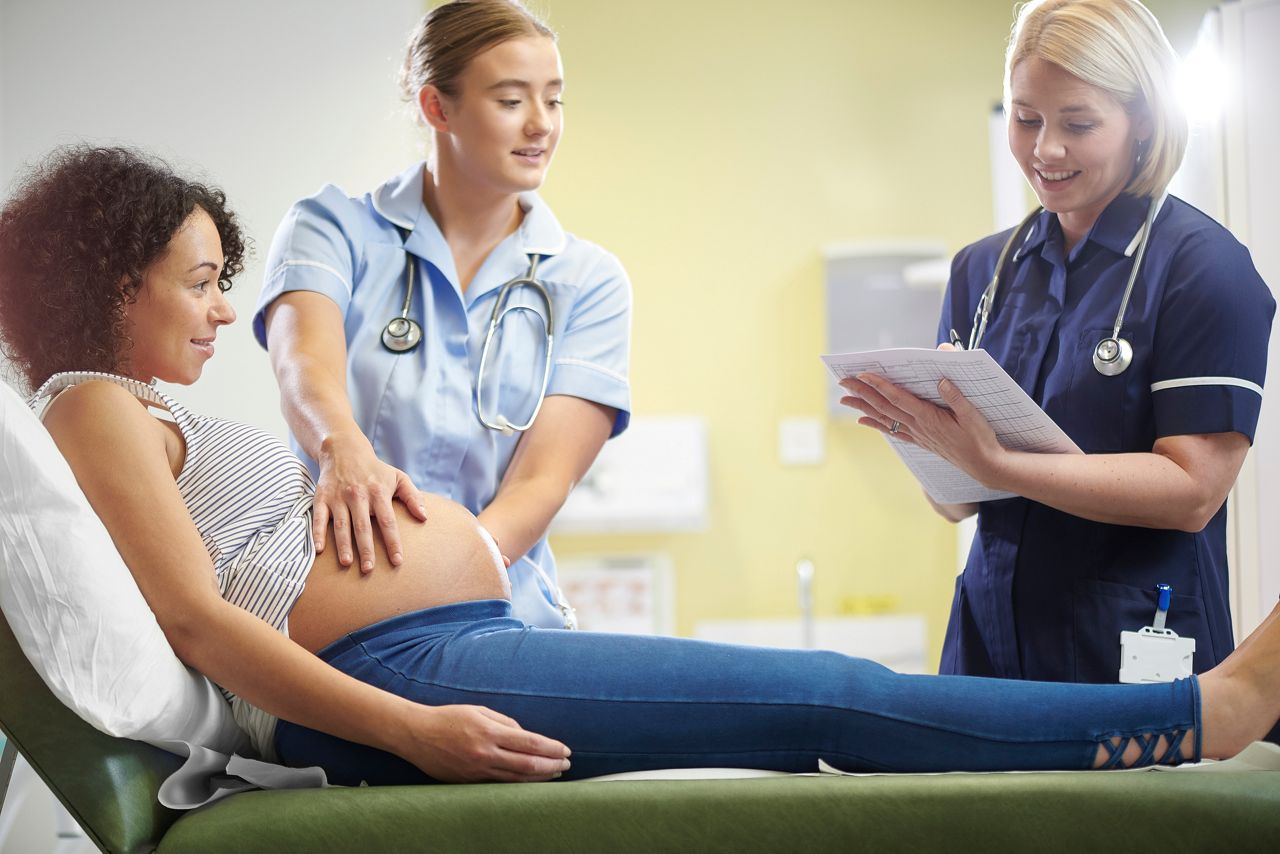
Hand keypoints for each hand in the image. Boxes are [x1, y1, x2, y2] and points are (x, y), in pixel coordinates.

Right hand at [314, 432, 426, 572]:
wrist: (344, 449)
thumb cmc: (375, 470)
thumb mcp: (398, 477)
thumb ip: (413, 496)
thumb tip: (424, 517)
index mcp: (379, 492)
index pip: (388, 521)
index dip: (392, 542)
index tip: (397, 561)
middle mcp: (358, 495)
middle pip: (363, 526)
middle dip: (367, 549)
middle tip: (369, 569)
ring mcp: (339, 497)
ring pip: (342, 525)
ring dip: (343, 545)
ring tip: (347, 563)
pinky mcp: (322, 497)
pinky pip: (319, 517)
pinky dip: (317, 533)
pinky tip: (318, 549)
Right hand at [402, 704, 571, 782]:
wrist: (416, 734)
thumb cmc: (449, 718)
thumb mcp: (479, 711)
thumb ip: (505, 722)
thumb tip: (526, 736)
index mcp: (489, 732)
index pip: (529, 743)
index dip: (551, 748)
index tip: (565, 751)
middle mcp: (485, 754)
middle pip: (528, 764)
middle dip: (551, 765)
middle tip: (566, 765)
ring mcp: (477, 771)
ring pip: (516, 778)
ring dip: (539, 777)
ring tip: (554, 773)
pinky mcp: (469, 782)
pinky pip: (500, 784)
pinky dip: (519, 784)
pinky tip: (530, 781)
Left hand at [838, 372, 1006, 486]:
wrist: (984, 465)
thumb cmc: (980, 438)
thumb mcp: (972, 414)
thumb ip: (956, 397)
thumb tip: (941, 380)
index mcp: (929, 417)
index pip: (898, 398)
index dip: (879, 385)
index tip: (863, 375)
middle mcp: (918, 426)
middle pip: (884, 407)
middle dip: (862, 393)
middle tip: (843, 381)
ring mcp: (917, 434)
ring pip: (884, 418)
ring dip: (863, 408)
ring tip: (845, 399)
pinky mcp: (920, 440)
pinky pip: (892, 431)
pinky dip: (875, 424)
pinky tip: (862, 421)